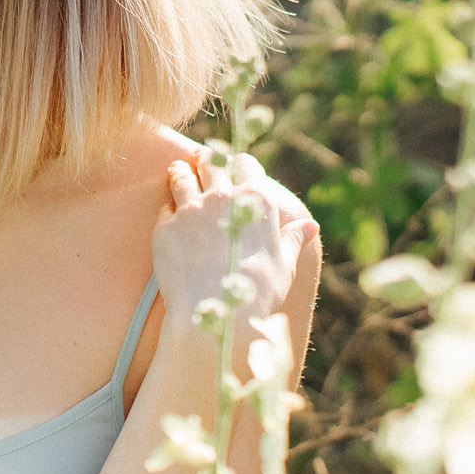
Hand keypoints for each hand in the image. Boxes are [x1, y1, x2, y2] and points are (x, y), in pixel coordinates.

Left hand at [152, 147, 317, 332]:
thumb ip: (292, 239)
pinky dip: (168, 205)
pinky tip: (169, 209)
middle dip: (208, 159)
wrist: (217, 314)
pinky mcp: (165, 227)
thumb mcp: (284, 264)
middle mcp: (222, 196)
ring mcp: (190, 209)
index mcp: (256, 199)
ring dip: (181, 171)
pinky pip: (165, 206)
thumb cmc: (258, 292)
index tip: (236, 167)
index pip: (246, 165)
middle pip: (211, 162)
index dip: (240, 165)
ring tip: (178, 170)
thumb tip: (309, 226)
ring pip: (182, 175)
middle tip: (203, 161)